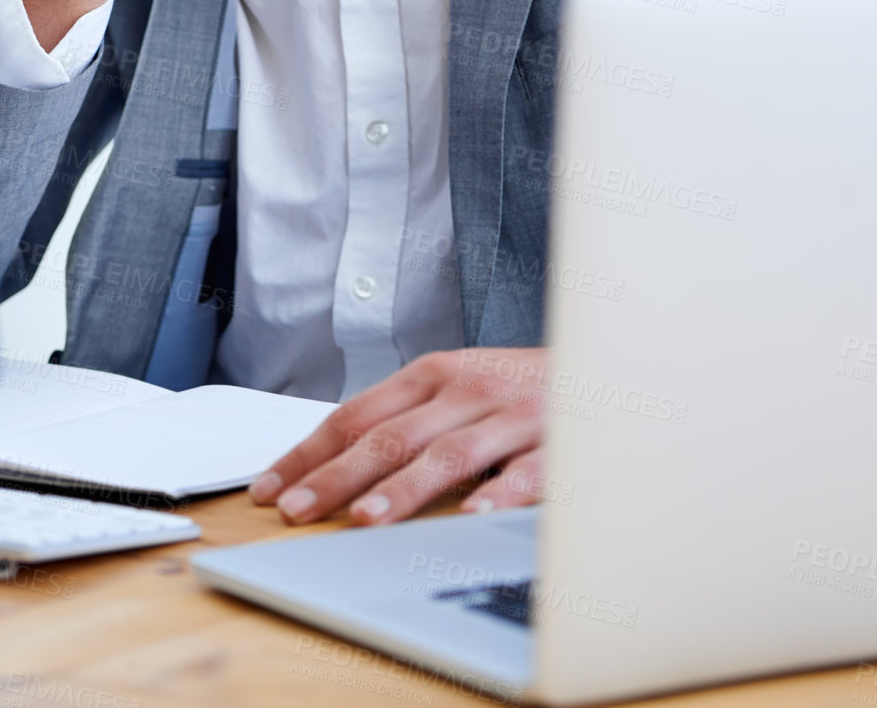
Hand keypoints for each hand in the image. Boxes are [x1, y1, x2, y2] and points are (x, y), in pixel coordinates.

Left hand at [250, 348, 548, 525]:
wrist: (606, 357)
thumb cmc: (518, 387)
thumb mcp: (456, 388)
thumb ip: (406, 420)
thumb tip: (335, 464)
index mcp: (433, 374)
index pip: (356, 414)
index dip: (310, 452)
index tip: (270, 489)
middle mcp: (465, 388)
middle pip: (392, 435)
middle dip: (338, 476)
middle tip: (297, 510)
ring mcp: (510, 415)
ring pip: (449, 453)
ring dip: (405, 488)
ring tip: (366, 519)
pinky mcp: (555, 442)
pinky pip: (524, 472)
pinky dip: (497, 496)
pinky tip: (472, 519)